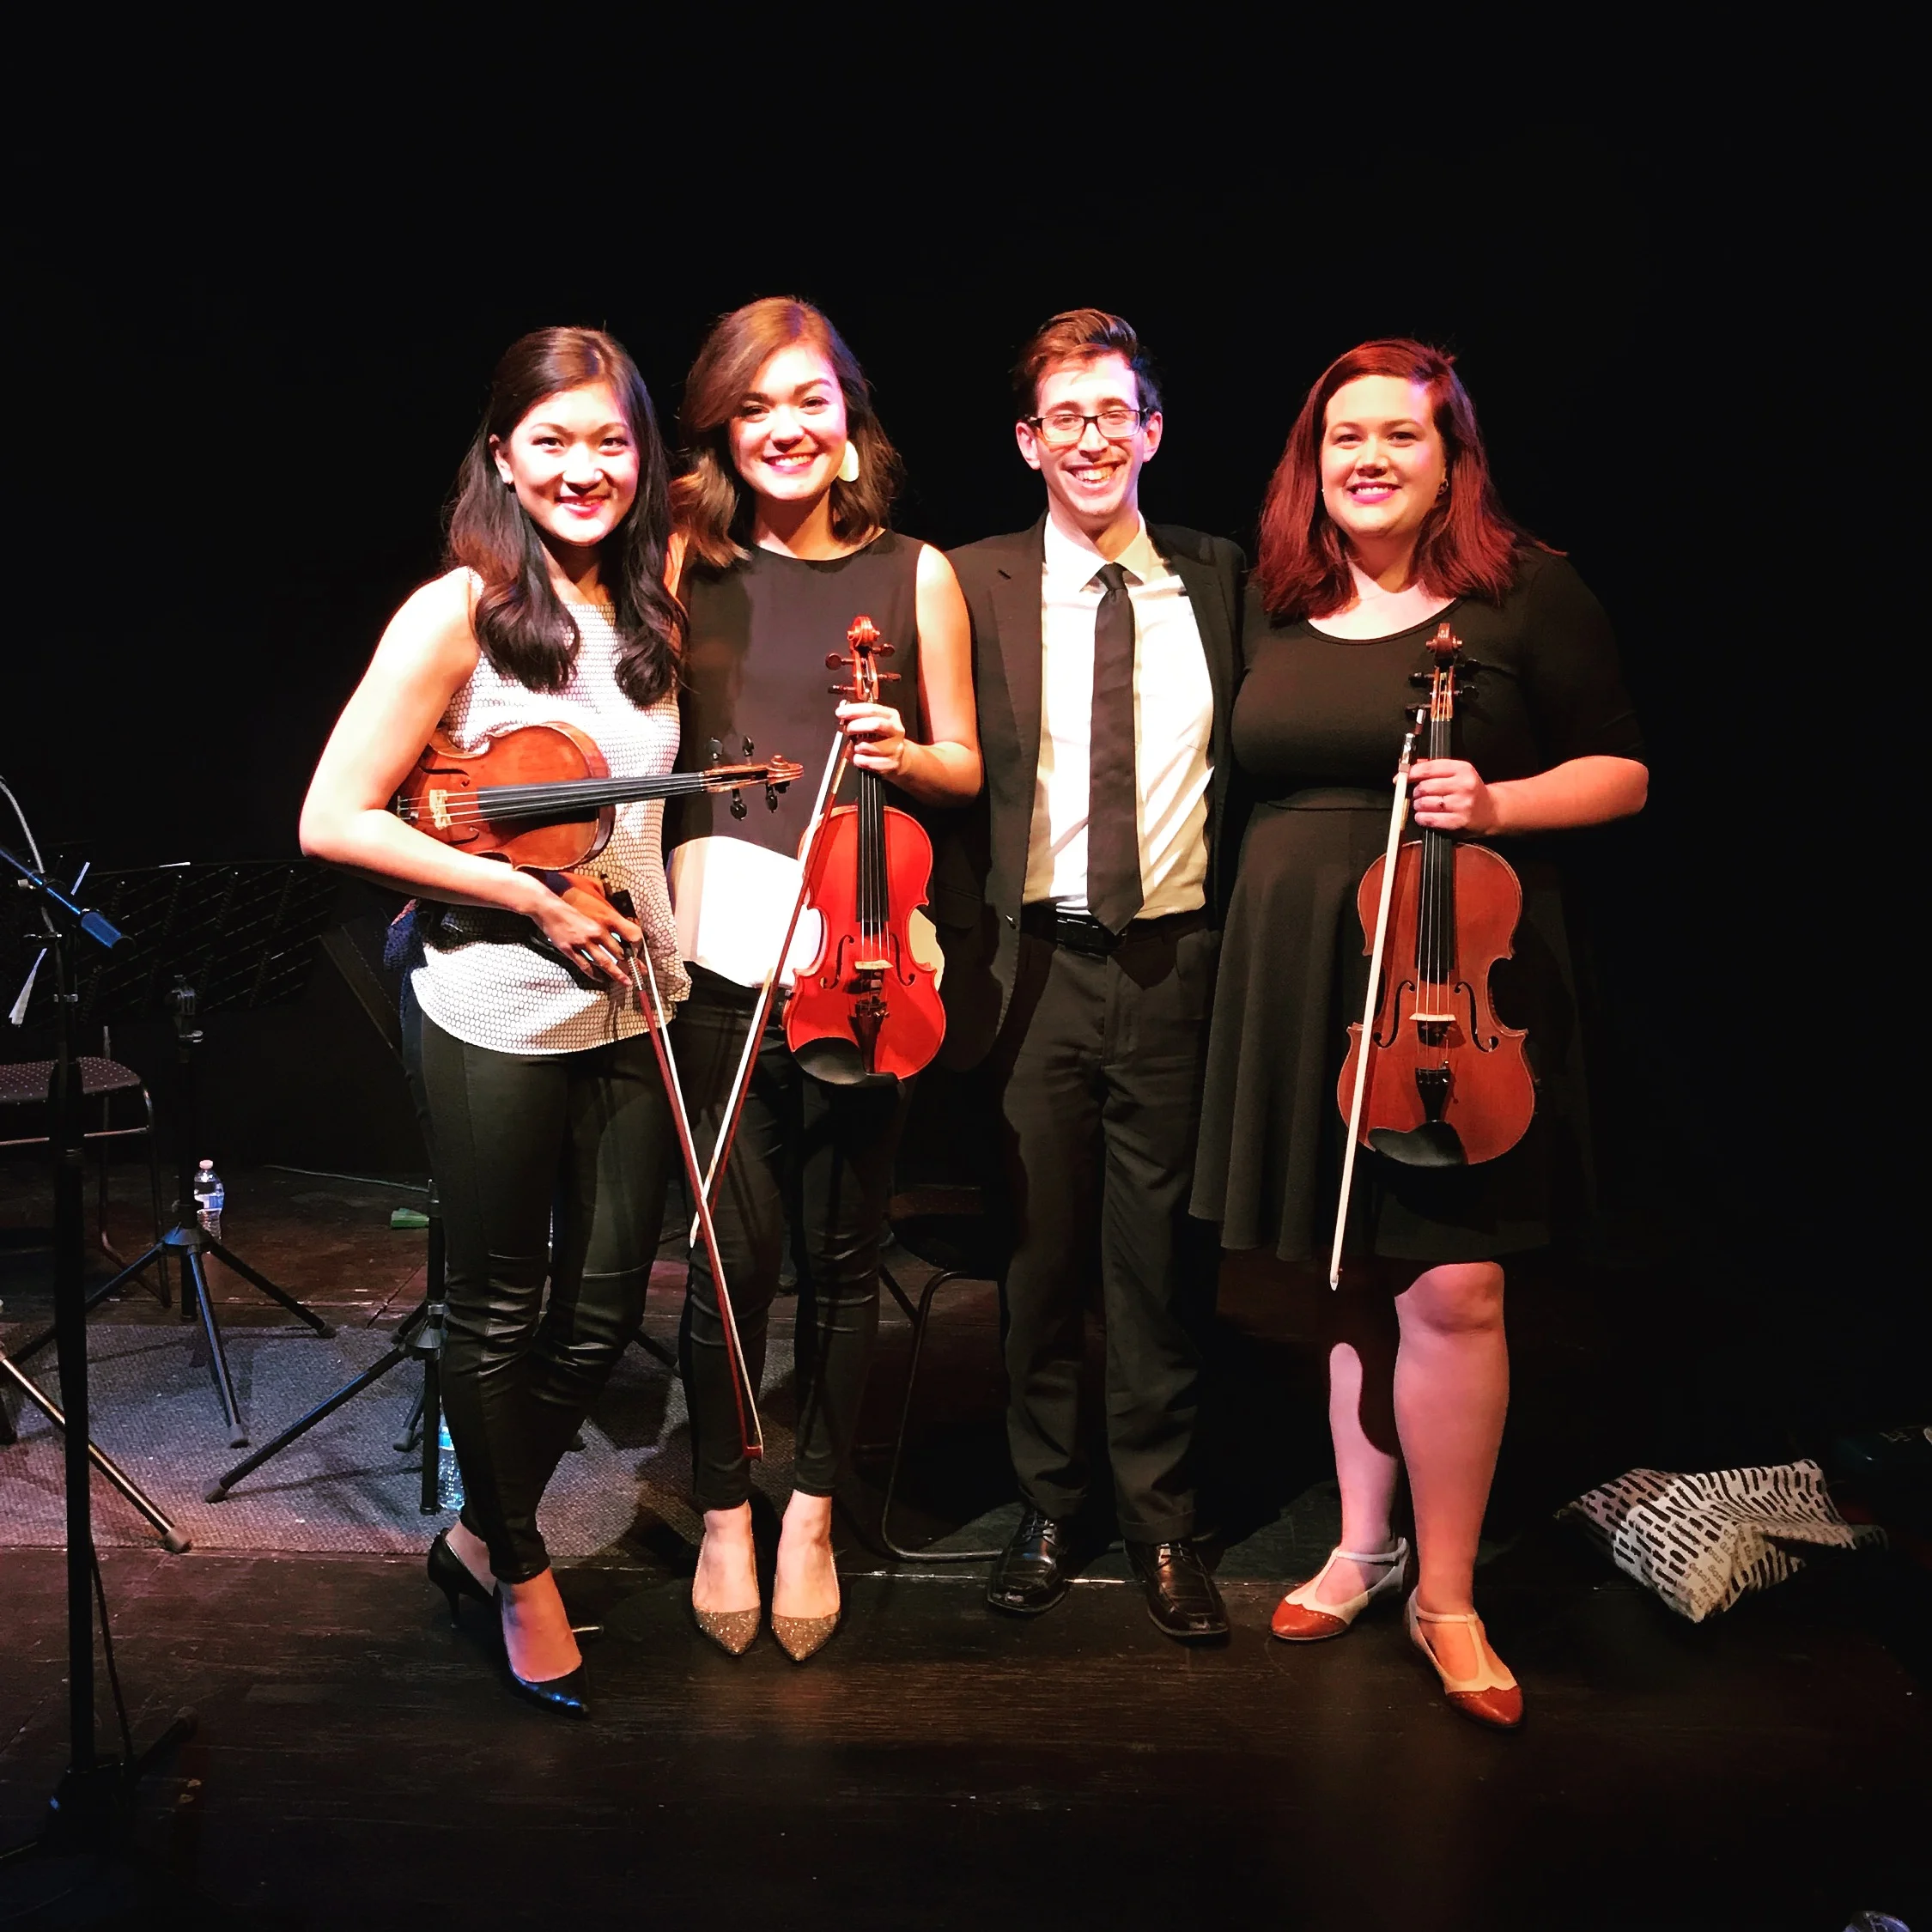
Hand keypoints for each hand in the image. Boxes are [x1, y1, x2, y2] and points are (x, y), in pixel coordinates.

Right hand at [523, 875, 641, 983]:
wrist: (548, 907)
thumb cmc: (572, 908)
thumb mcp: (594, 910)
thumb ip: (608, 922)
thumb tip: (622, 933)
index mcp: (604, 921)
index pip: (627, 936)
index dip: (637, 947)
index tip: (643, 955)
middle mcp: (595, 932)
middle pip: (618, 953)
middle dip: (631, 965)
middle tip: (639, 973)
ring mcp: (582, 942)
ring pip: (604, 962)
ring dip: (617, 974)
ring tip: (625, 982)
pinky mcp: (569, 949)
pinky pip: (585, 965)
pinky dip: (594, 974)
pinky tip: (601, 979)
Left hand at [836, 700, 910, 777]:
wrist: (897, 758)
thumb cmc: (880, 738)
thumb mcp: (872, 722)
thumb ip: (858, 715)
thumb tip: (842, 707)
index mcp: (892, 716)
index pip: (872, 709)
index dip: (854, 710)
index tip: (840, 713)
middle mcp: (896, 731)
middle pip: (876, 725)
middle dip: (856, 726)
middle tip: (847, 729)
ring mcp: (895, 748)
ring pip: (867, 746)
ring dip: (856, 746)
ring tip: (856, 746)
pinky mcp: (891, 764)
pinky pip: (866, 762)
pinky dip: (858, 759)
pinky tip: (860, 757)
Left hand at [1408, 758, 1496, 833]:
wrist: (1491, 811)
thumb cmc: (1470, 791)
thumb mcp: (1457, 773)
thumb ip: (1434, 767)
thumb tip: (1408, 765)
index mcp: (1463, 769)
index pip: (1429, 768)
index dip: (1411, 773)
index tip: (1401, 777)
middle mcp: (1464, 785)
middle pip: (1425, 786)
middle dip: (1416, 792)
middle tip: (1418, 794)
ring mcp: (1462, 804)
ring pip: (1425, 803)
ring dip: (1418, 805)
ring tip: (1423, 805)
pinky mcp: (1459, 821)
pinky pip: (1430, 819)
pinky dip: (1422, 818)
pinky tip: (1424, 816)